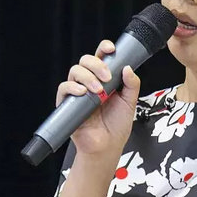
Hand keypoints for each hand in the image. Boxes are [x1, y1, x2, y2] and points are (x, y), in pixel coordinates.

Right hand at [56, 40, 140, 154]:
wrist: (107, 147)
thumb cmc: (117, 126)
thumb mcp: (130, 103)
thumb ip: (132, 85)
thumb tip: (127, 67)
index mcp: (105, 79)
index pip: (101, 57)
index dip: (104, 48)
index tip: (111, 49)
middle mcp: (90, 82)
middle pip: (86, 60)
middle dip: (97, 64)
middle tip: (107, 77)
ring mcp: (78, 92)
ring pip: (75, 70)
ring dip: (87, 76)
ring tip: (98, 90)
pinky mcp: (67, 103)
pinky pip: (64, 88)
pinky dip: (72, 87)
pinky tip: (83, 93)